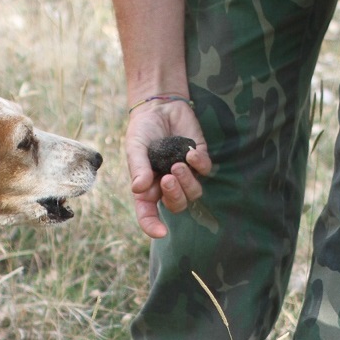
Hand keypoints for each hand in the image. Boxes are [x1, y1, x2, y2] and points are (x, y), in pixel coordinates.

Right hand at [124, 97, 211, 238]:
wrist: (160, 106)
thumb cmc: (143, 129)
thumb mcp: (135, 146)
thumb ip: (138, 167)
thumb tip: (139, 189)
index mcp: (147, 187)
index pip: (148, 214)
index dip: (153, 226)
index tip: (161, 232)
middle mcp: (167, 185)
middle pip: (177, 205)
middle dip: (175, 196)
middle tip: (168, 178)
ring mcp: (185, 174)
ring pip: (194, 192)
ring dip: (188, 181)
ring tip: (178, 163)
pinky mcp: (199, 160)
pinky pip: (205, 170)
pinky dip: (199, 163)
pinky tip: (190, 151)